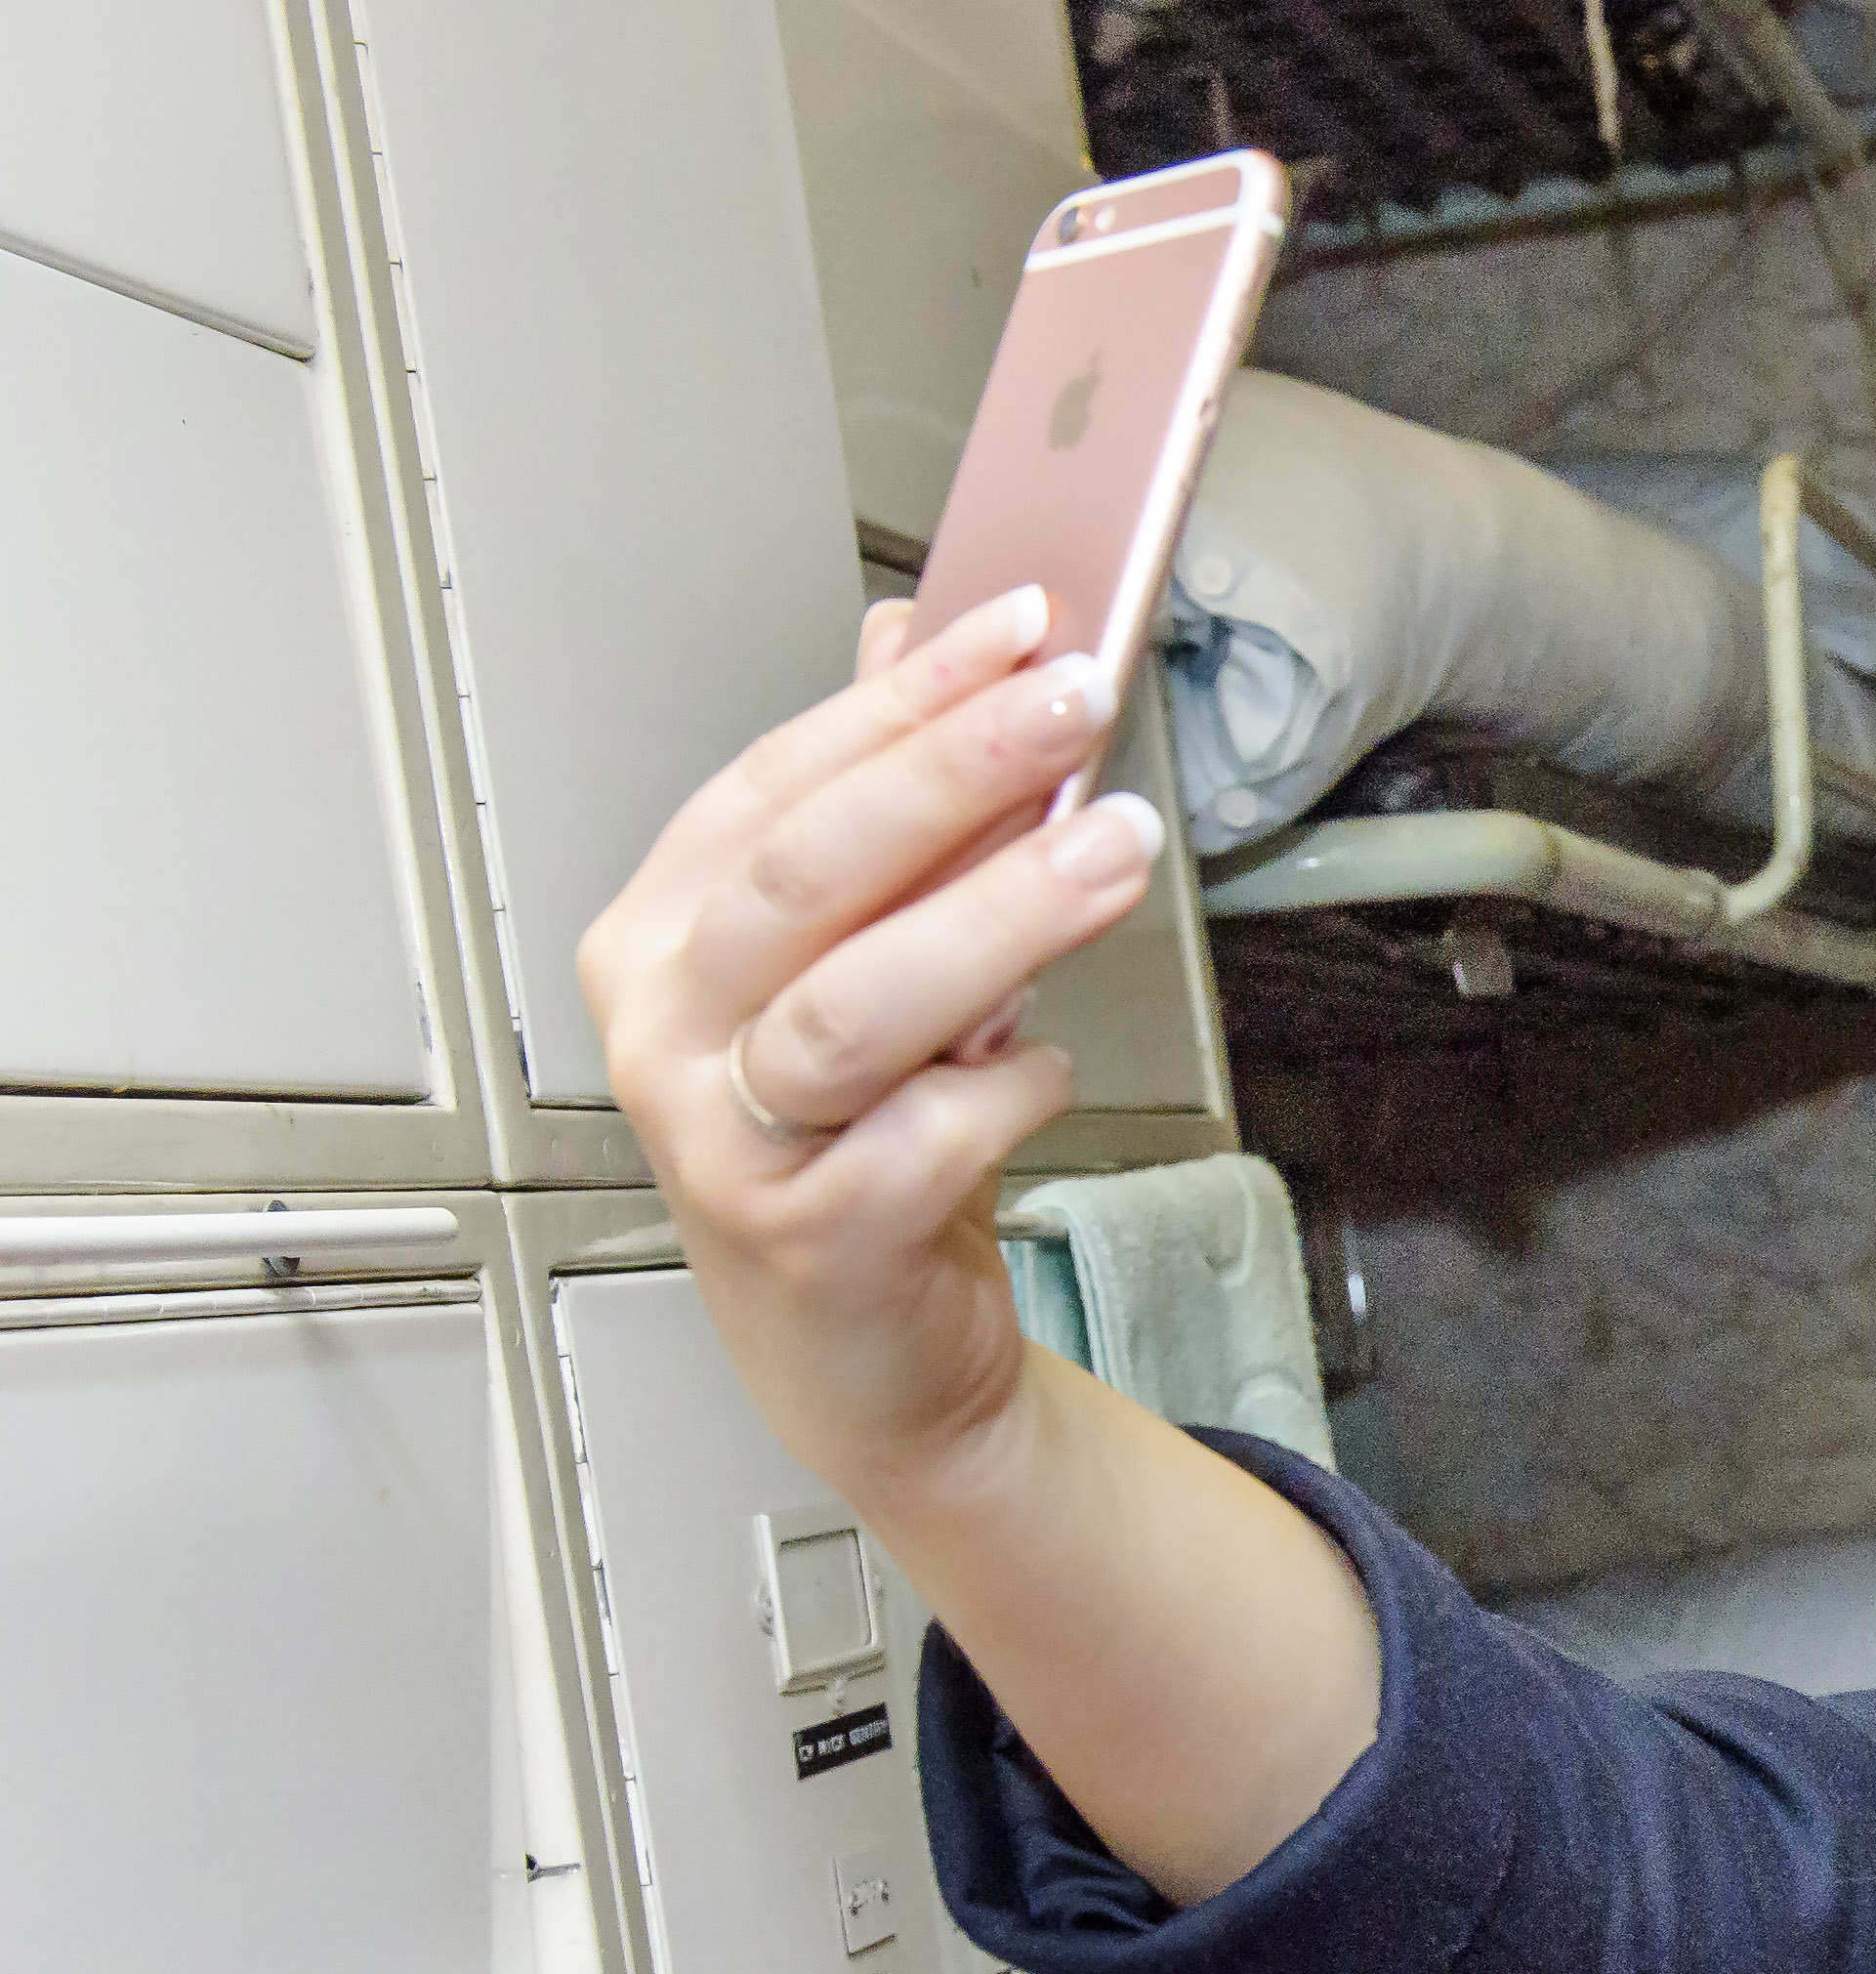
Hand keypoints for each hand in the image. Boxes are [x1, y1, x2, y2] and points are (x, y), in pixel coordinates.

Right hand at [575, 588, 1153, 1519]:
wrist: (861, 1350)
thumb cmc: (856, 1136)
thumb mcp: (861, 955)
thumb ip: (879, 801)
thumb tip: (914, 633)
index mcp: (663, 932)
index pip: (779, 781)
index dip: (906, 698)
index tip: (1023, 622)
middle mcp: (668, 1028)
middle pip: (807, 874)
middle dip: (952, 773)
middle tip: (1078, 702)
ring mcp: (724, 1137)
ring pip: (859, 1002)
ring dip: (998, 915)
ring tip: (1114, 848)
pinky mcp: (808, 1235)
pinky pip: (924, 1136)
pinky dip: (1008, 1085)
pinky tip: (1048, 1063)